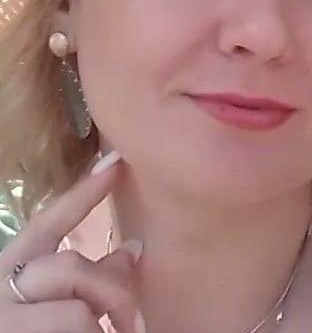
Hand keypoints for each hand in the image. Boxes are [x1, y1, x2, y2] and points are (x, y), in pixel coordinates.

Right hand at [0, 151, 144, 332]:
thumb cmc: (21, 326)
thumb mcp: (44, 301)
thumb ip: (84, 278)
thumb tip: (133, 252)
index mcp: (8, 269)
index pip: (50, 222)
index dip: (84, 192)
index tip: (117, 162)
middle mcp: (1, 291)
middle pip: (71, 269)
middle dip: (110, 292)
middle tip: (132, 323)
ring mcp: (7, 322)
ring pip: (77, 316)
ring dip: (102, 332)